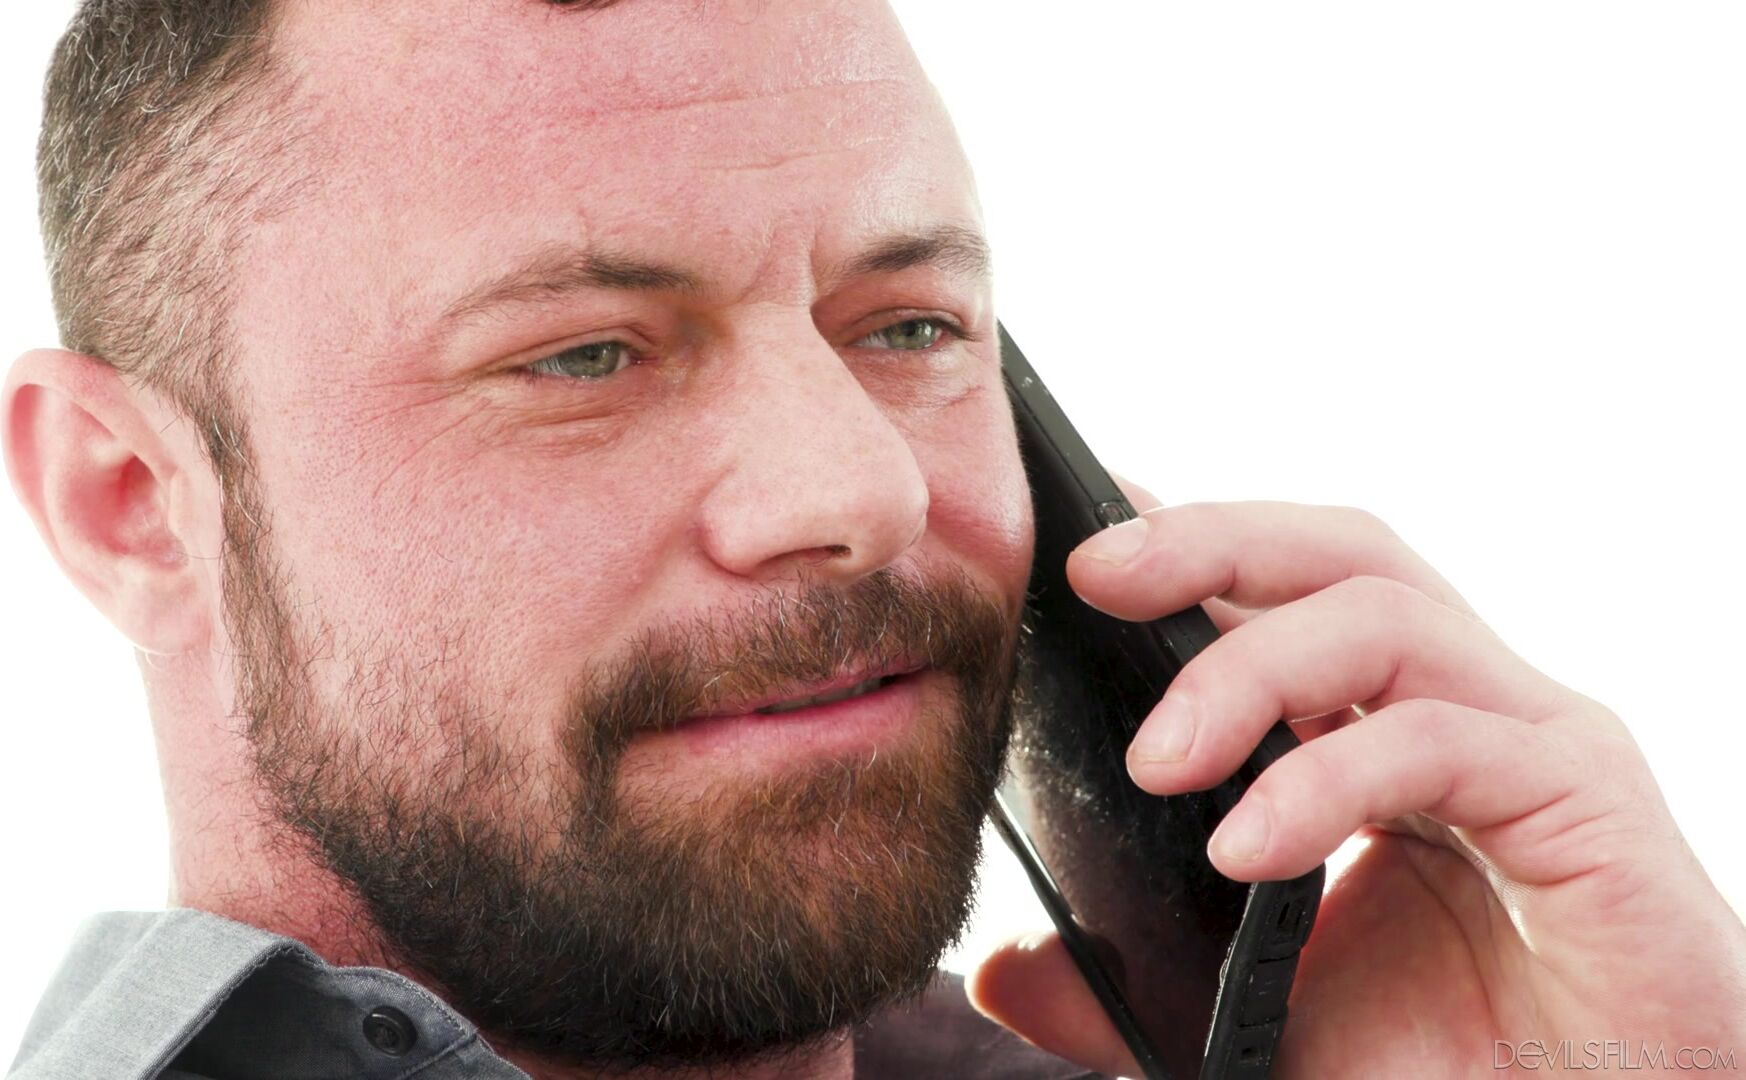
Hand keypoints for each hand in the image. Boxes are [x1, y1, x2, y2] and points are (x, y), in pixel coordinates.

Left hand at [969, 486, 1745, 1077]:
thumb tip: (1004, 969)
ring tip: (1154, 760)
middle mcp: (1460, 707)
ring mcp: (1529, 740)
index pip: (1280, 591)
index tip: (1072, 550)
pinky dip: (1329, 776)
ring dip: (1250, 665)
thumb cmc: (1447, 1072)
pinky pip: (1440, 742)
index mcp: (1382, 729)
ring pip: (1384, 615)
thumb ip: (1131, 983)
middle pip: (1337, 554)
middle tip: (1090, 573)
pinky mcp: (1586, 800)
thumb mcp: (1252, 1016)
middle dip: (1208, 540)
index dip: (1183, 547)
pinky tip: (1247, 846)